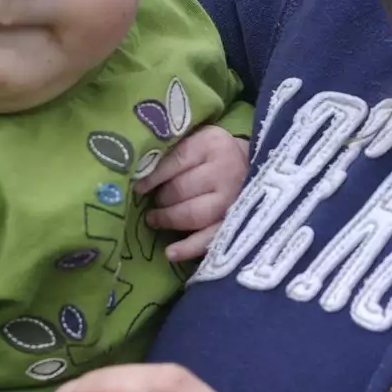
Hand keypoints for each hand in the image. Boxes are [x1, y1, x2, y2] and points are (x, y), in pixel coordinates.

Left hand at [135, 126, 249, 261]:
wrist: (254, 165)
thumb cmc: (215, 152)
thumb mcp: (198, 139)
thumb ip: (173, 150)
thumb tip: (138, 170)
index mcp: (212, 144)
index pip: (175, 161)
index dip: (152, 177)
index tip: (137, 188)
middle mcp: (225, 171)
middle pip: (182, 189)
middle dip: (162, 199)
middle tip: (153, 202)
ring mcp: (233, 200)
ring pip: (194, 214)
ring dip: (169, 219)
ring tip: (155, 219)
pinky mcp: (237, 223)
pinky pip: (210, 239)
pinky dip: (189, 248)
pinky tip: (170, 253)